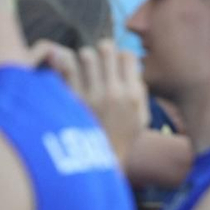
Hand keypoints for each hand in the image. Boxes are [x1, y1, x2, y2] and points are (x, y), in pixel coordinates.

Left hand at [45, 41, 147, 165]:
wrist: (99, 161)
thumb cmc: (122, 138)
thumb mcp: (142, 118)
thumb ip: (140, 91)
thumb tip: (133, 67)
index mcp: (132, 95)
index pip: (128, 55)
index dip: (122, 55)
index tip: (117, 63)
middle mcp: (113, 92)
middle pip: (107, 49)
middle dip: (104, 50)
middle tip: (101, 59)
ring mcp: (91, 96)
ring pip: (86, 55)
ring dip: (86, 57)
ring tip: (86, 66)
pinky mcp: (72, 100)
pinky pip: (67, 69)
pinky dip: (67, 64)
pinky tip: (70, 69)